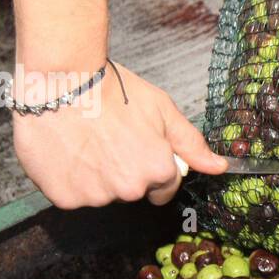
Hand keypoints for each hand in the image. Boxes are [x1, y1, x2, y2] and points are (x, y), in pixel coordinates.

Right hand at [7, 0, 227, 208]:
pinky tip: (67, 152)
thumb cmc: (110, 90)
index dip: (151, 166)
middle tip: (107, 139)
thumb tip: (218, 166)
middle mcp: (129, 189)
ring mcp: (95, 196)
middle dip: (124, 171)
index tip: (135, 147)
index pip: (164, 187)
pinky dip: (69, 179)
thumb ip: (190, 143)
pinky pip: (72, 195)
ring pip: (102, 194)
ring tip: (84, 142)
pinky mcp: (64, 197)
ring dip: (95, 175)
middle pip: (132, 190)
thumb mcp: (161, 110)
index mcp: (157, 170)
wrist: (60, 81)